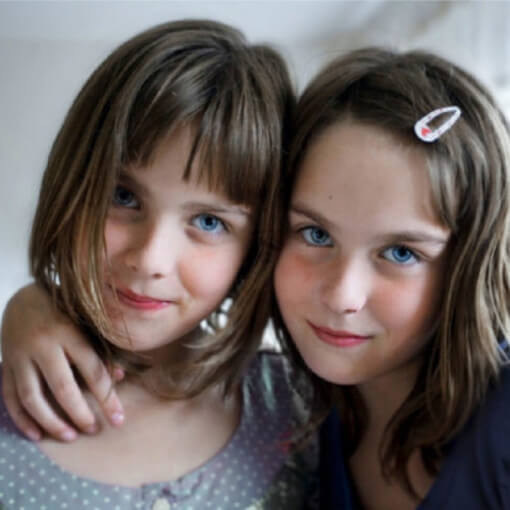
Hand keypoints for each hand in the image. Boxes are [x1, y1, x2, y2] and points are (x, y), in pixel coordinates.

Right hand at [1, 283, 124, 440]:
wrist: (24, 298)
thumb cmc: (65, 313)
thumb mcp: (87, 324)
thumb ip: (101, 350)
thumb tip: (120, 378)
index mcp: (69, 332)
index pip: (92, 370)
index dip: (107, 397)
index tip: (119, 419)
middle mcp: (43, 344)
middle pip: (62, 387)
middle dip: (80, 413)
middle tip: (94, 430)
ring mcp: (20, 356)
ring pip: (33, 397)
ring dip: (51, 422)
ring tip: (70, 437)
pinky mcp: (5, 364)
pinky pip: (10, 397)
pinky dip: (22, 419)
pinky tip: (37, 435)